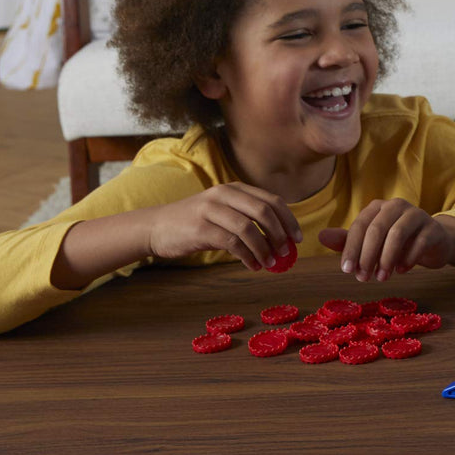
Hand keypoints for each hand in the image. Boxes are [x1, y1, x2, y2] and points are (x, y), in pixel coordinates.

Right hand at [146, 184, 301, 270]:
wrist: (156, 226)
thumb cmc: (195, 222)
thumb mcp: (223, 211)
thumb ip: (248, 218)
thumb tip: (280, 239)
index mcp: (234, 188)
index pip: (272, 200)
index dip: (289, 219)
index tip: (298, 238)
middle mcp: (224, 194)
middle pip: (264, 211)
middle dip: (280, 234)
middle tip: (287, 252)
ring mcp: (210, 210)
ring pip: (249, 229)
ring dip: (264, 249)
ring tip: (271, 263)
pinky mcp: (200, 229)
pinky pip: (233, 243)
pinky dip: (248, 256)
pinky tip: (253, 266)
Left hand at [319, 198, 453, 282]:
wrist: (433, 242)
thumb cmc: (397, 242)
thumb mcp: (371, 242)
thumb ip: (348, 241)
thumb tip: (320, 237)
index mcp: (377, 207)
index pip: (360, 225)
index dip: (352, 248)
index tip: (347, 270)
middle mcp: (396, 206)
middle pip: (377, 229)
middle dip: (368, 255)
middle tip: (363, 278)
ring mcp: (417, 215)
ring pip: (398, 234)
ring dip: (387, 259)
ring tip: (382, 278)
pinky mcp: (433, 228)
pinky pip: (419, 242)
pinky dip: (408, 258)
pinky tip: (401, 270)